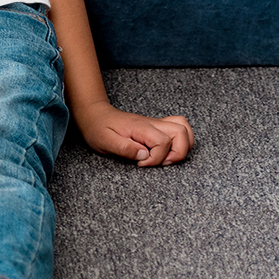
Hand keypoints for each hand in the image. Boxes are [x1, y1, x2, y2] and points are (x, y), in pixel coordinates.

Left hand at [76, 103, 192, 166]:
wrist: (95, 115)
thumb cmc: (98, 128)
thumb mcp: (104, 141)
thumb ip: (124, 148)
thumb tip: (144, 155)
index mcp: (140, 127)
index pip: (162, 142)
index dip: (156, 158)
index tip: (141, 164)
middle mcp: (152, 123)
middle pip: (181, 131)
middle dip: (178, 152)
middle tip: (161, 163)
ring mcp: (156, 124)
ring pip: (183, 127)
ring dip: (183, 145)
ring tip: (167, 158)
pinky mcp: (156, 127)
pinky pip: (178, 128)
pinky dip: (181, 141)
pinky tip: (167, 152)